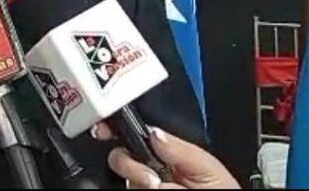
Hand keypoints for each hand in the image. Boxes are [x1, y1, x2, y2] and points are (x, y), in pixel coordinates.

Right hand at [92, 123, 238, 188]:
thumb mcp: (208, 168)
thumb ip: (181, 149)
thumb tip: (153, 131)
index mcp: (167, 152)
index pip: (137, 135)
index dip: (118, 129)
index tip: (104, 129)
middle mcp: (150, 168)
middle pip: (120, 155)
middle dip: (129, 163)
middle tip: (152, 179)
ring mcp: (141, 185)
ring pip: (123, 176)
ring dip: (138, 180)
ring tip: (158, 188)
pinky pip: (127, 187)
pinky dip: (137, 188)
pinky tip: (151, 190)